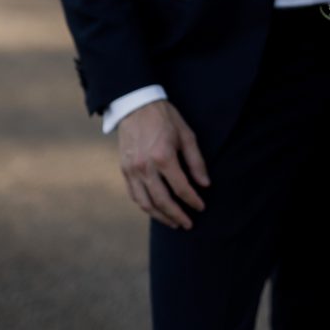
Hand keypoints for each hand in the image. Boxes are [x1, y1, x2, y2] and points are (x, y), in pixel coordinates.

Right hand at [118, 100, 209, 229]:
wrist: (136, 105)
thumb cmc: (165, 119)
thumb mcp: (187, 135)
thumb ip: (196, 162)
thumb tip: (205, 185)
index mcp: (163, 157)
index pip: (181, 188)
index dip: (193, 201)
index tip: (201, 207)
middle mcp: (145, 167)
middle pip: (162, 201)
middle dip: (177, 216)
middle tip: (188, 224)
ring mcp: (132, 170)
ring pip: (145, 203)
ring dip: (160, 217)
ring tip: (173, 223)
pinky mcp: (124, 170)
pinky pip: (134, 195)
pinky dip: (145, 206)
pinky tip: (156, 210)